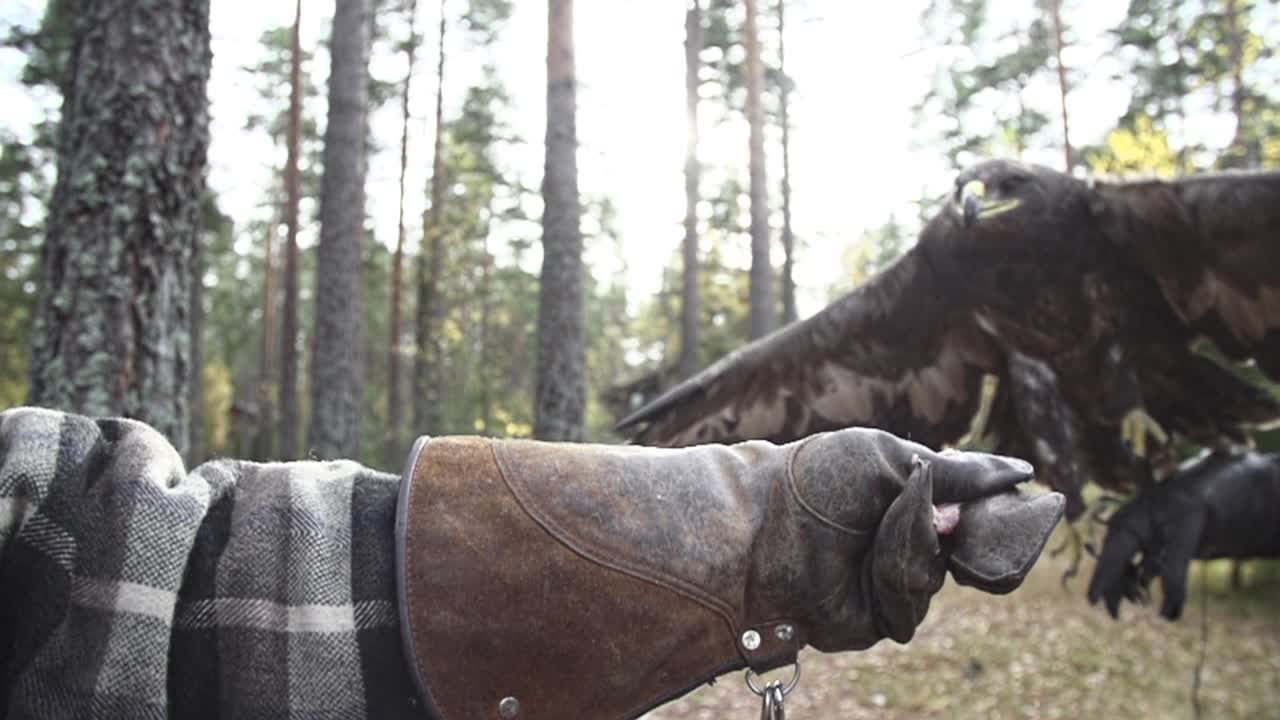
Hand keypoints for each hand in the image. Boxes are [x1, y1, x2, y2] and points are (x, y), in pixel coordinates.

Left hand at [778, 429, 1060, 649]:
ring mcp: (888, 581)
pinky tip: (875, 554)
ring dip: (920, 542)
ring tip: (889, 518)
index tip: (1033, 499)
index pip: (973, 515)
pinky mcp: (874, 617)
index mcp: (907, 503)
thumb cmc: (816, 480)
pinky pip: (912, 602)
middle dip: (969, 529)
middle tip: (953, 511)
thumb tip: (1024, 472)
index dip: (998, 512)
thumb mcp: (889, 457)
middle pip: (973, 553)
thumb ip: (956, 471)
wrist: (763, 521)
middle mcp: (903, 544)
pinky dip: (901, 570)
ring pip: (940, 575)